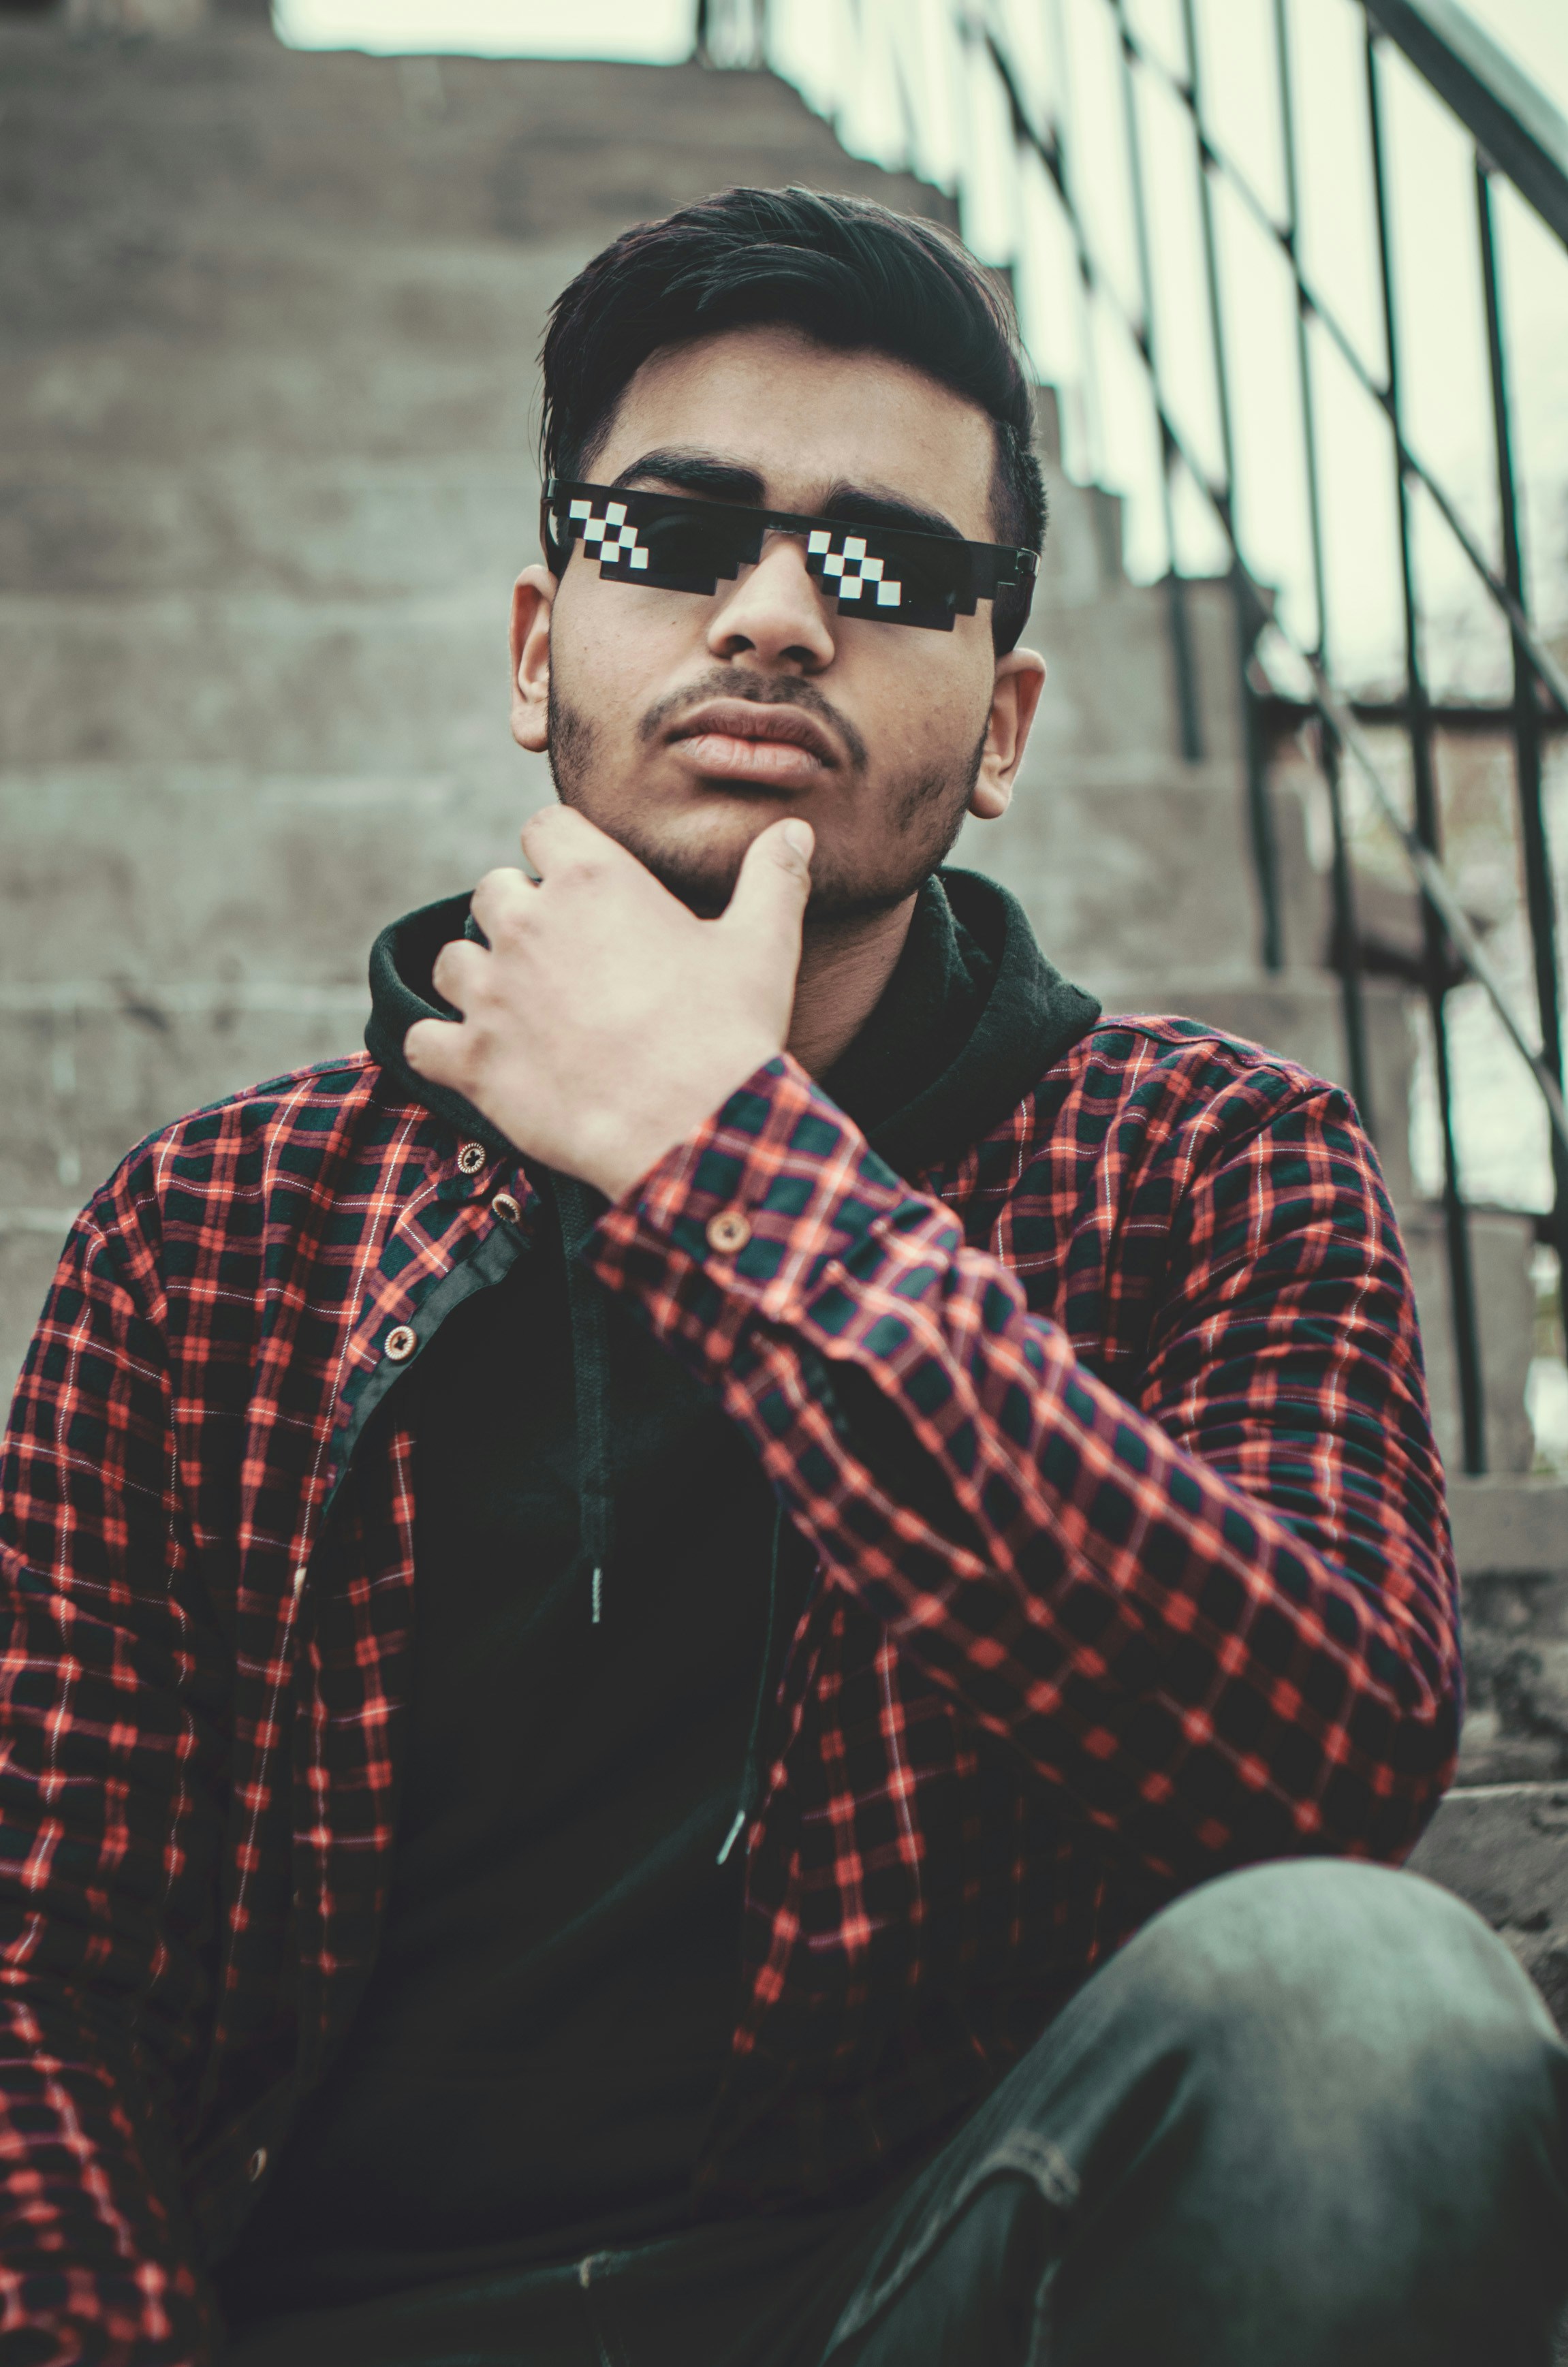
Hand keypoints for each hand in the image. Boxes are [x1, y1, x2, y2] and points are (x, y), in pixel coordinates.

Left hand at [404, 805, 813, 1199]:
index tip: (578, 881)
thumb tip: (795, 830)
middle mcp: (528, 924)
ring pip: (453, 961)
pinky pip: (422, 1040)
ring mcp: (491, 993)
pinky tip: (469, 1057)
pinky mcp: (472, 1059)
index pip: (544, 827)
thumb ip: (772, 877)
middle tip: (558, 956)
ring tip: (516, 1006)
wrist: (694, 1130)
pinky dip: (440, 1047)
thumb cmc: (729, 1032)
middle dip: (518, 915)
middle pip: (492, 891)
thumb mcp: (763, 944)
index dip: (560, 851)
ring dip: (478, 977)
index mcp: (593, 879)